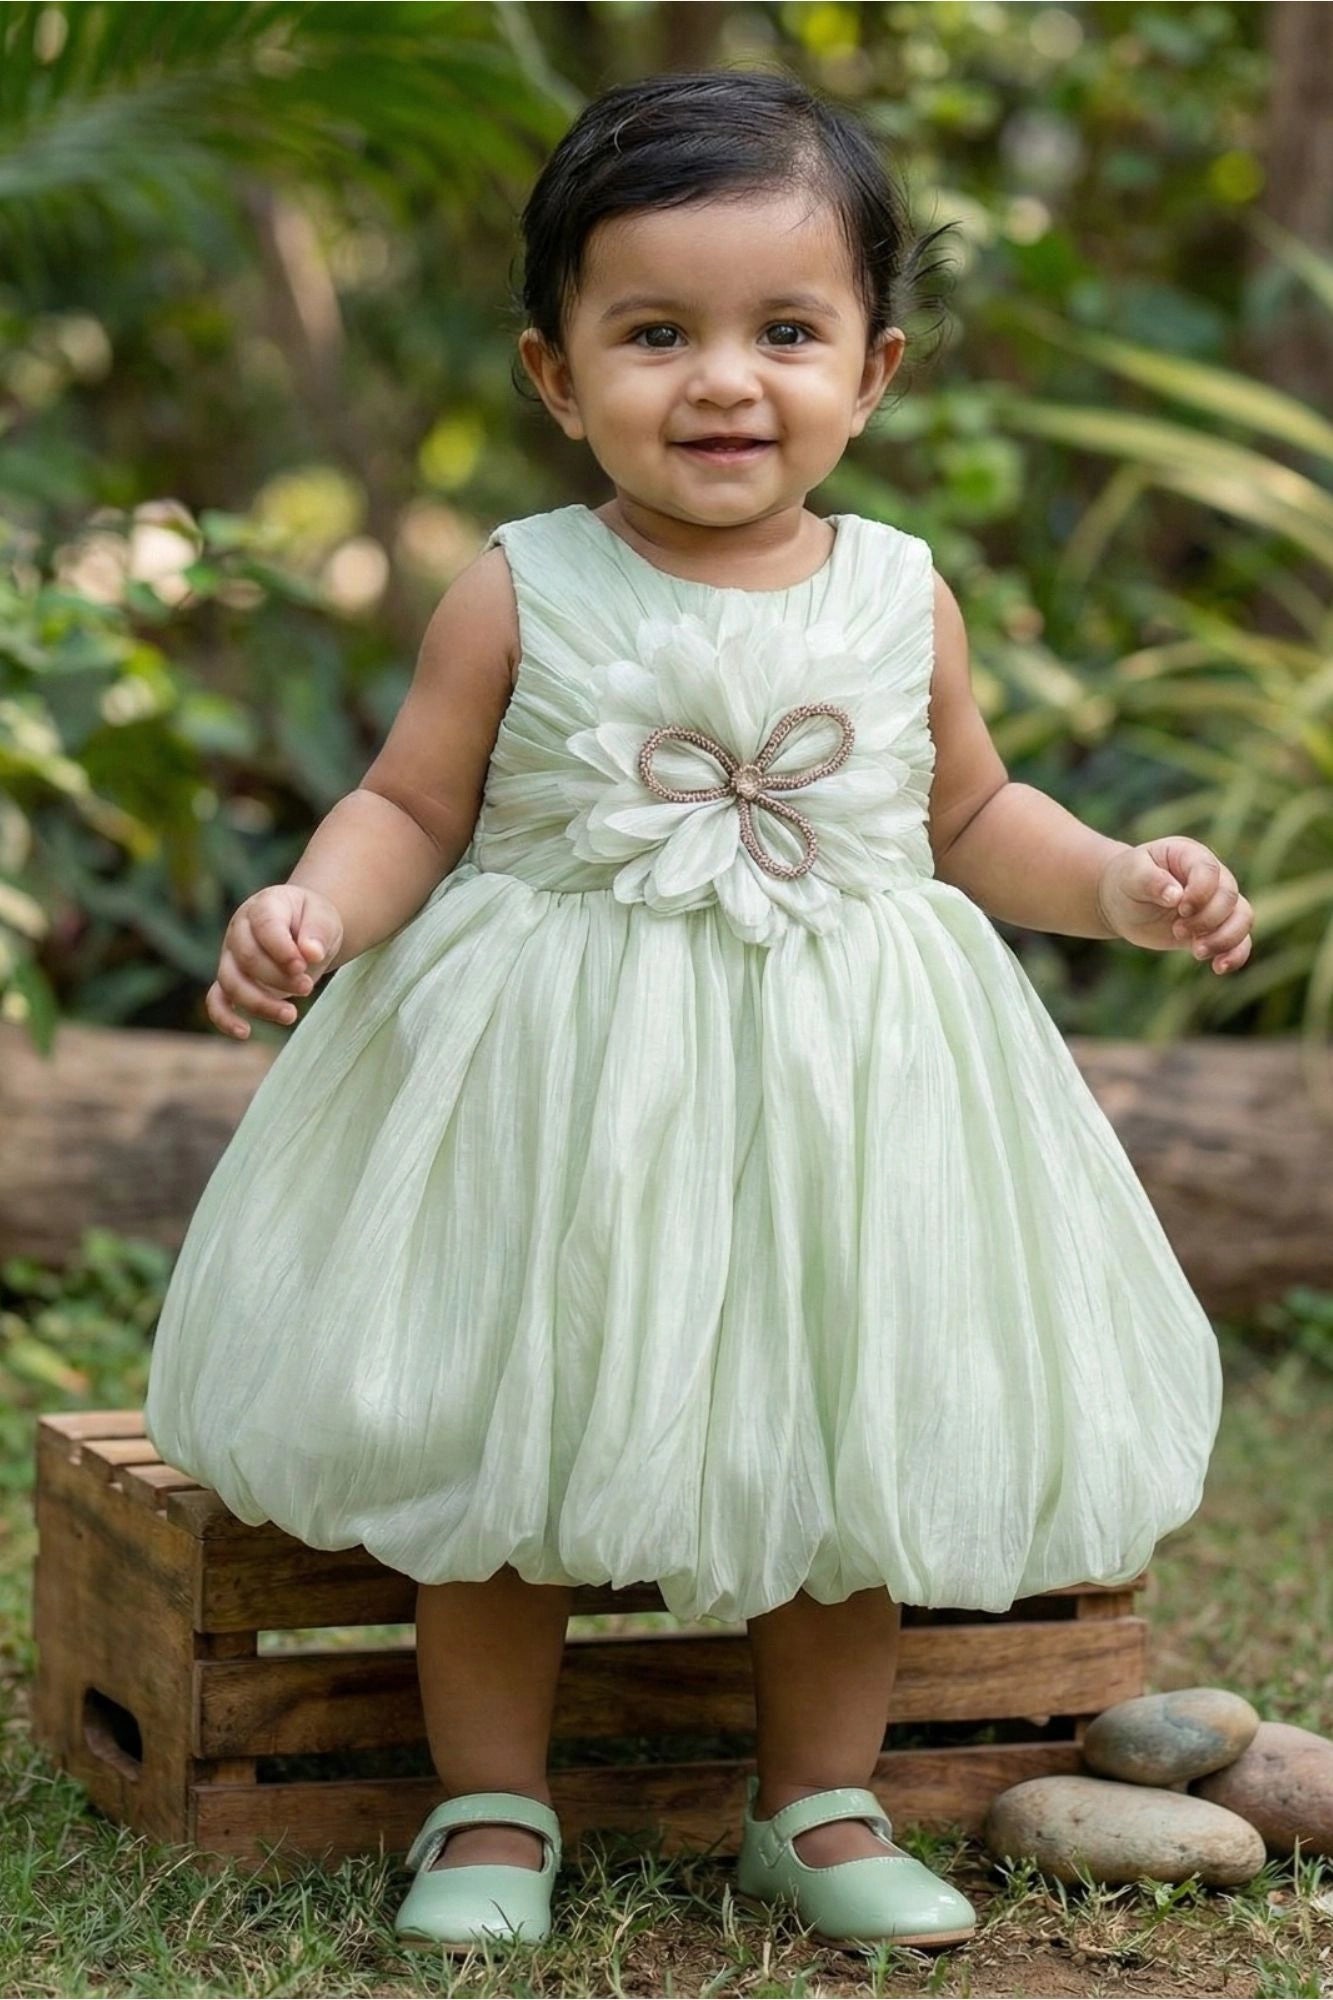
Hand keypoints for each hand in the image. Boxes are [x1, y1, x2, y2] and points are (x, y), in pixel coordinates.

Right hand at [205, 885, 344, 1039]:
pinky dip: (225, 1018)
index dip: (282, 949)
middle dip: (278, 978)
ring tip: (291, 1015)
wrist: (304, 931)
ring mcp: (230, 956)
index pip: (265, 925)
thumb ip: (318, 932)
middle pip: (248, 958)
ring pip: (231, 983)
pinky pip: (216, 1001)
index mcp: (263, 906)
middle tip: (307, 987)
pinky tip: (244, 1033)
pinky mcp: (230, 980)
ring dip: (260, 1003)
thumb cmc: (313, 922)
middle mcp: (239, 930)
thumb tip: (311, 953)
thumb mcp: (324, 919)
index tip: (303, 965)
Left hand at [1095, 838, 1252, 973]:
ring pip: (1243, 918)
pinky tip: (1219, 968)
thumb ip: (1151, 881)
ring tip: (1197, 952)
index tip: (1179, 908)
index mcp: (1191, 856)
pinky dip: (1235, 955)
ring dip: (1225, 939)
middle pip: (1229, 898)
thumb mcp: (1132, 875)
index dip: (1200, 893)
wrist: (1123, 903)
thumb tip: (1175, 896)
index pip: (1209, 871)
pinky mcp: (1214, 929)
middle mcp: (1212, 878)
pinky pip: (1240, 941)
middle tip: (1177, 930)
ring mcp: (1216, 904)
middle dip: (1206, 920)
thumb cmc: (1127, 881)